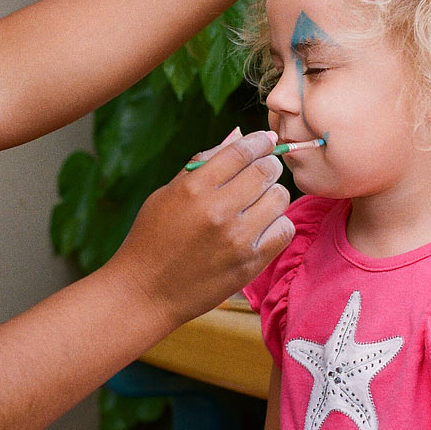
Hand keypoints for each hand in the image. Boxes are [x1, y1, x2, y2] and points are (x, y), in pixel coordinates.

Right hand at [110, 129, 292, 326]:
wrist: (145, 292)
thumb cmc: (151, 239)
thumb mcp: (166, 194)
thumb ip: (201, 164)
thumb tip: (236, 136)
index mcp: (194, 188)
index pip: (240, 151)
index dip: (258, 141)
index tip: (265, 140)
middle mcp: (218, 211)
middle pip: (266, 171)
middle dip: (268, 165)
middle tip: (263, 170)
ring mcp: (237, 239)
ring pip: (280, 198)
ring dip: (272, 195)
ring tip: (258, 202)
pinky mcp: (250, 263)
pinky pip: (284, 230)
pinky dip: (277, 224)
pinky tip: (261, 226)